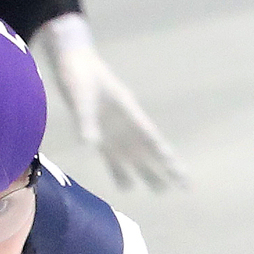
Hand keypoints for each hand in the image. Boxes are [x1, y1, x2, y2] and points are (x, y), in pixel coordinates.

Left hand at [35, 14, 186, 189]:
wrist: (72, 63)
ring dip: (144, 171)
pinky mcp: (99, 130)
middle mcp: (124, 123)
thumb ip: (86, 120)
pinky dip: (119, 169)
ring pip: (133, 155)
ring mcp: (113, 128)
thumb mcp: (80, 95)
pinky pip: (112, 154)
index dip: (163, 152)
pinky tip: (125, 184)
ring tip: (159, 190)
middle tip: (181, 185)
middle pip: (148, 149)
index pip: (150, 135)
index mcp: (127, 110)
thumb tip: (91, 144)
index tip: (175, 166)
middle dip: (164, 166)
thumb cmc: (79, 75)